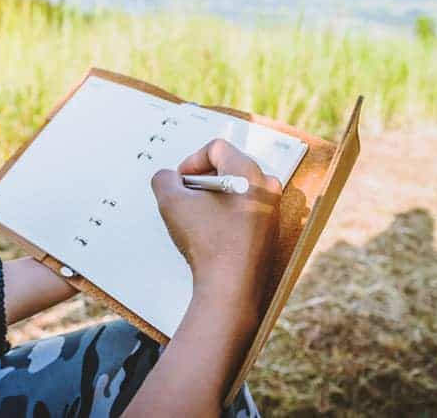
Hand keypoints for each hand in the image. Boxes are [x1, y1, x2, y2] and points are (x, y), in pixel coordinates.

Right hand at [150, 139, 281, 307]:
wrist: (230, 288)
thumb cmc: (209, 245)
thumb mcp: (172, 204)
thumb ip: (164, 180)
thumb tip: (167, 178)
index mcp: (249, 172)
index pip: (217, 148)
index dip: (191, 161)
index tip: (181, 180)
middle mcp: (267, 187)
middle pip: (230, 167)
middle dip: (203, 180)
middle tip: (186, 197)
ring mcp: (272, 210)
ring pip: (238, 190)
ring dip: (214, 198)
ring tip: (197, 217)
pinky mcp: (270, 231)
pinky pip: (246, 210)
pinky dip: (227, 215)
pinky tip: (212, 233)